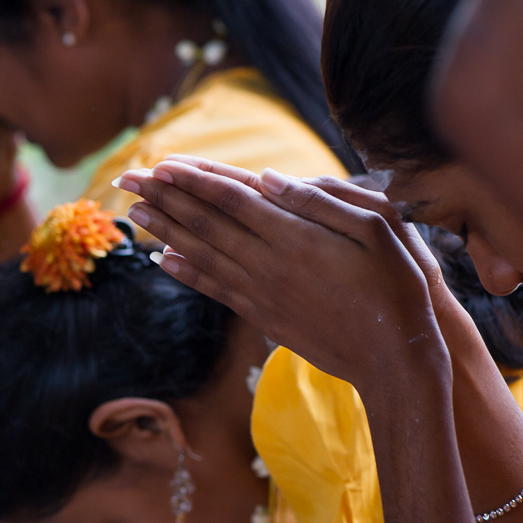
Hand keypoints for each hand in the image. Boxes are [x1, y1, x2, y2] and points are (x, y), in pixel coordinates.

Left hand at [118, 156, 451, 387]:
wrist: (393, 359)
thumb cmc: (395, 288)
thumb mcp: (376, 229)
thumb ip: (321, 201)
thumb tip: (269, 178)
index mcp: (295, 236)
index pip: (231, 198)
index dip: (193, 179)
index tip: (160, 163)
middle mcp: (269, 264)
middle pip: (205, 223)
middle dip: (164, 197)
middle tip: (127, 179)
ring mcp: (262, 294)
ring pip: (202, 255)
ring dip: (166, 231)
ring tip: (135, 212)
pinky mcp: (264, 317)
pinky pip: (215, 290)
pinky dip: (186, 273)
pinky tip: (164, 261)